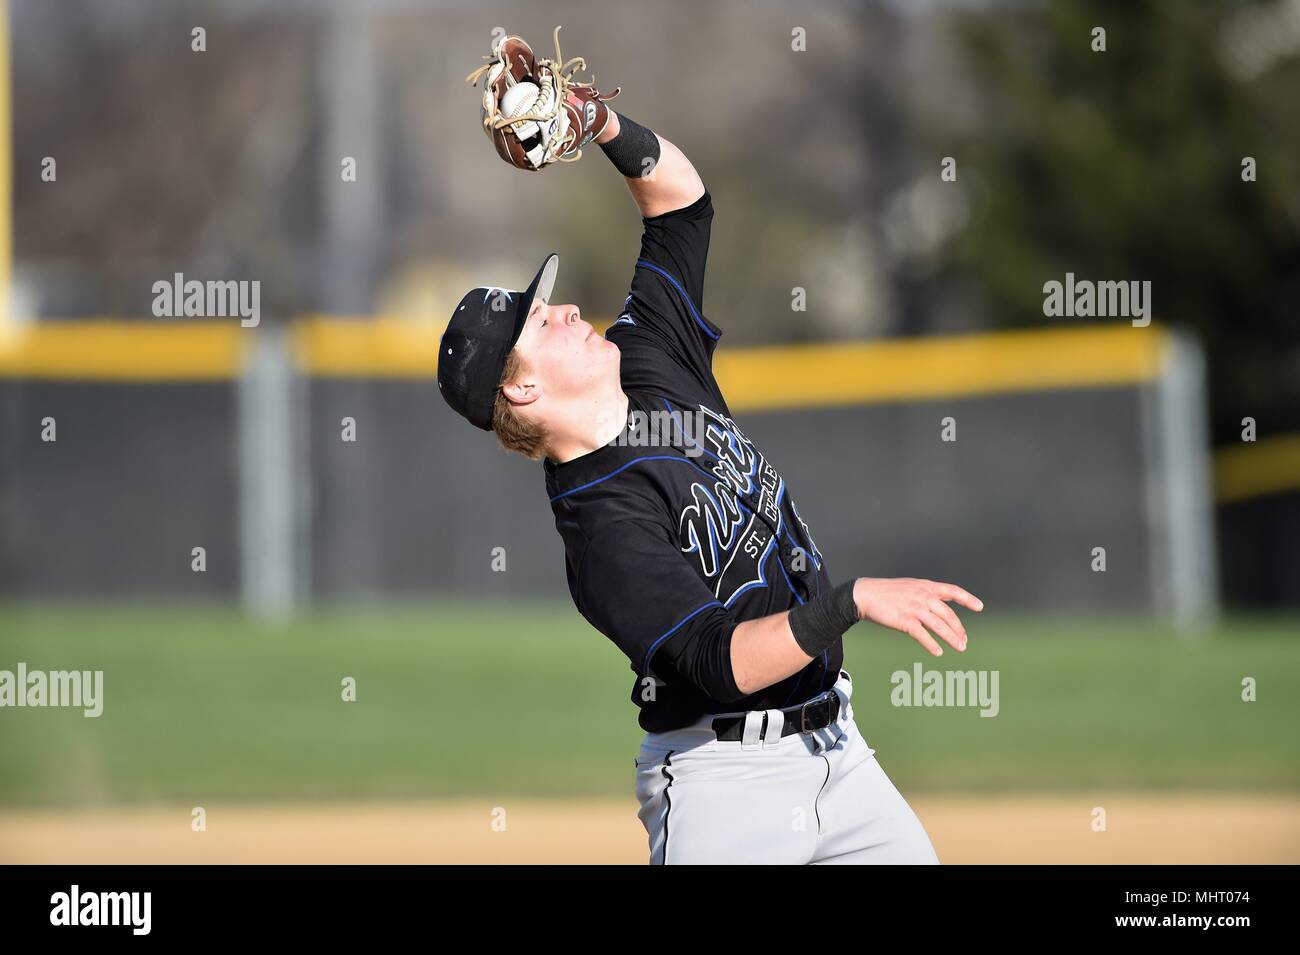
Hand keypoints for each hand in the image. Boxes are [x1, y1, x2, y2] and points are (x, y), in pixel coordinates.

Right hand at [852, 577, 982, 656]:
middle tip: (964, 641)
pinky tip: (938, 652)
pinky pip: (922, 635)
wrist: (864, 595)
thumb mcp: (908, 587)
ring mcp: (914, 608)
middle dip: (959, 629)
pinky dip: (932, 644)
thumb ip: (923, 595)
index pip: (952, 591)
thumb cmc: (884, 592)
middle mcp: (923, 596)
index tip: (980, 606)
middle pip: (948, 614)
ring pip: (939, 626)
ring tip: (960, 648)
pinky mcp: (904, 621)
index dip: (967, 599)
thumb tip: (935, 606)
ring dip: (952, 638)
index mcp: (925, 586)